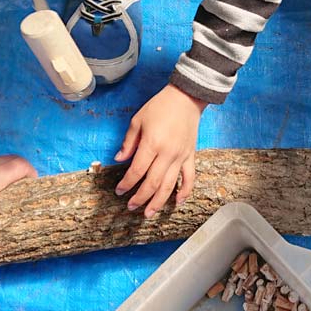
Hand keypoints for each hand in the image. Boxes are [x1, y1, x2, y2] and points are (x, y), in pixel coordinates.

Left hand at [114, 84, 205, 215]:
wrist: (186, 98)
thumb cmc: (160, 106)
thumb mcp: (138, 120)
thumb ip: (128, 142)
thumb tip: (119, 159)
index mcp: (152, 144)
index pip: (137, 171)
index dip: (126, 183)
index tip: (119, 191)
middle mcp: (167, 153)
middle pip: (152, 183)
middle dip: (140, 198)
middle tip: (131, 206)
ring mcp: (180, 156)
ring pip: (169, 185)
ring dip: (158, 201)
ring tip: (149, 213)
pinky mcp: (190, 156)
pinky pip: (189, 178)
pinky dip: (184, 191)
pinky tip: (177, 202)